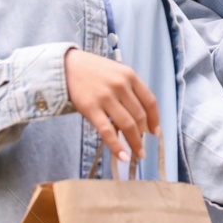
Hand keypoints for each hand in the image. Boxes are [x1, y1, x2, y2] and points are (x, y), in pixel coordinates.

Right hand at [64, 48, 157, 162]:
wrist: (66, 66)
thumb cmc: (94, 72)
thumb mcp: (117, 73)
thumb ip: (130, 91)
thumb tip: (142, 119)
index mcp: (130, 76)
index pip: (150, 101)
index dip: (155, 119)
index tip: (156, 132)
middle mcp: (120, 85)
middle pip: (139, 116)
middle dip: (144, 135)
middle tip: (143, 147)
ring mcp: (106, 97)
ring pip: (127, 125)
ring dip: (135, 143)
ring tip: (137, 154)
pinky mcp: (90, 108)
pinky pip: (107, 131)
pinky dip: (117, 146)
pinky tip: (122, 156)